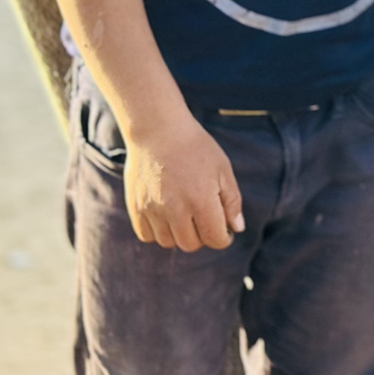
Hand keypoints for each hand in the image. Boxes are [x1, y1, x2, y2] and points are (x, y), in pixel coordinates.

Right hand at [123, 110, 244, 251]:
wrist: (159, 129)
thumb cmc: (196, 147)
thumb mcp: (222, 168)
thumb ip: (232, 201)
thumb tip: (237, 229)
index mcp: (202, 199)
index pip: (215, 239)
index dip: (224, 238)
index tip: (225, 230)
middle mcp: (175, 209)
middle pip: (191, 245)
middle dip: (202, 236)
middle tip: (204, 218)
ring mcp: (153, 209)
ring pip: (168, 242)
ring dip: (180, 235)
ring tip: (185, 213)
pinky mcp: (136, 207)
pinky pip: (147, 236)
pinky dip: (158, 231)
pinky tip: (166, 214)